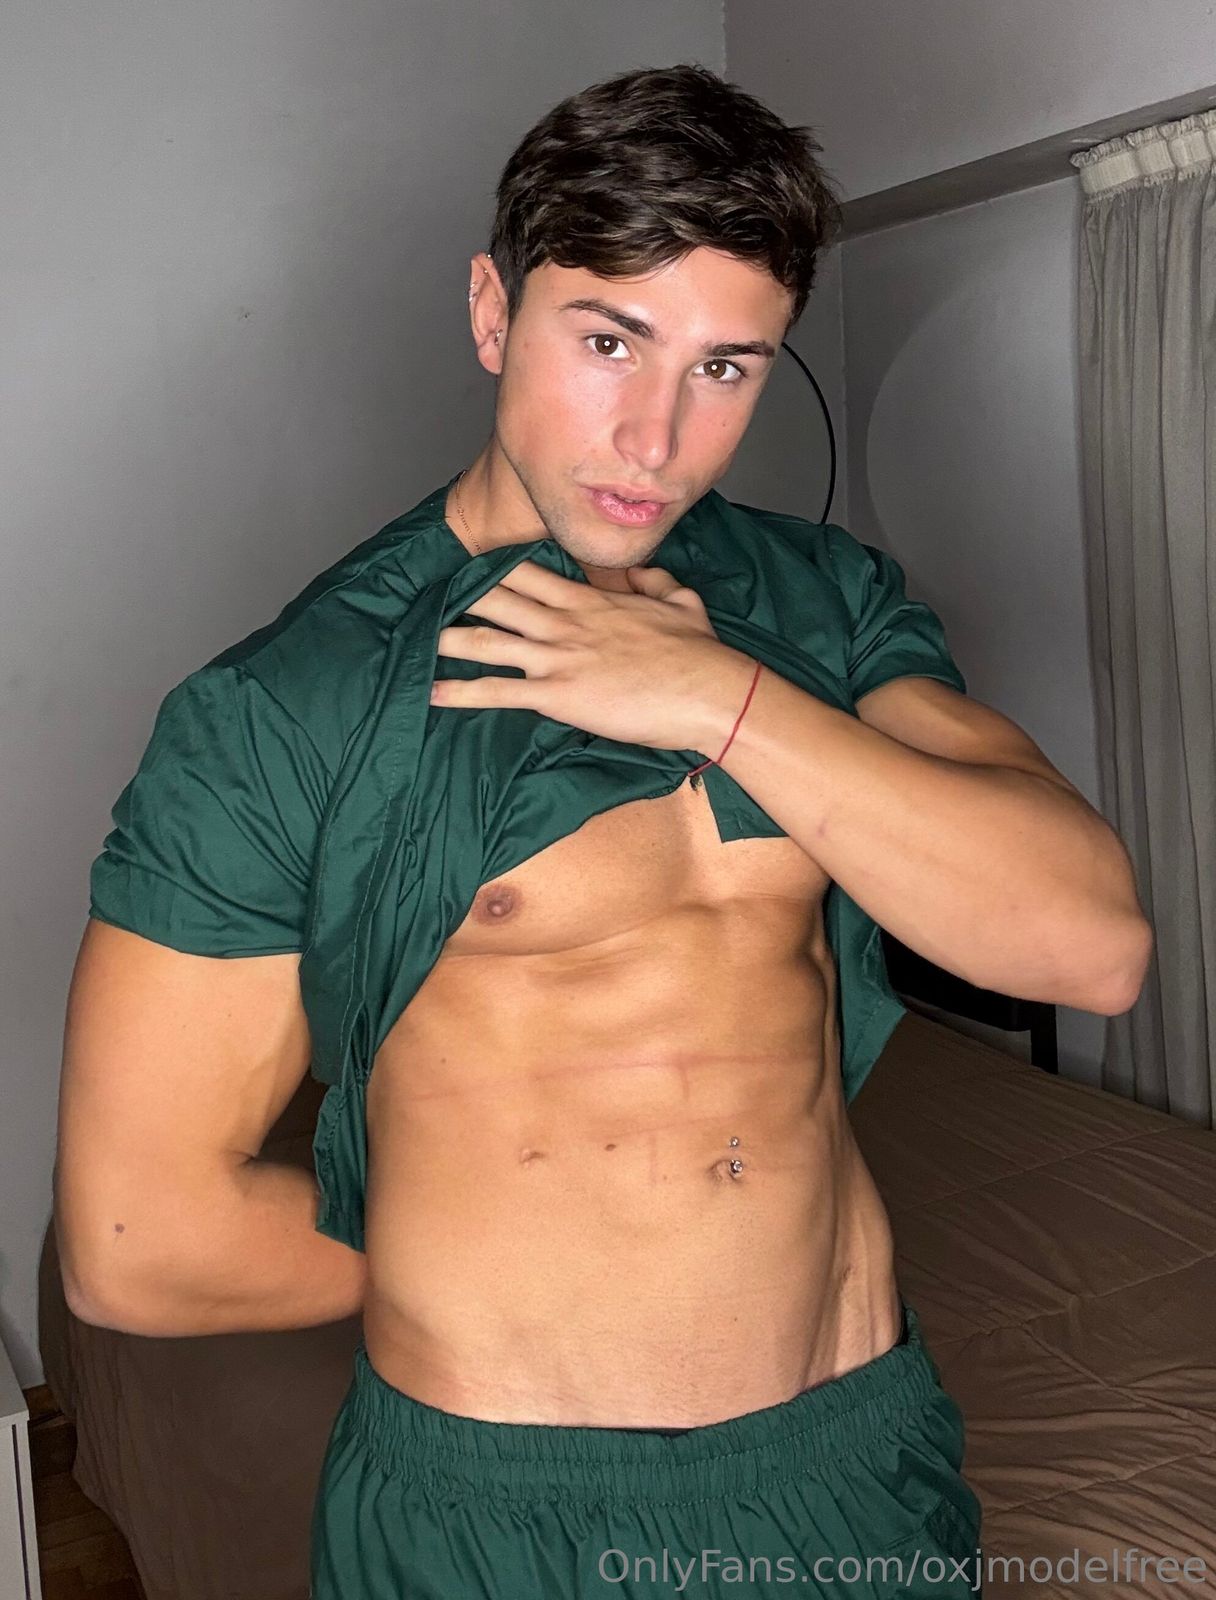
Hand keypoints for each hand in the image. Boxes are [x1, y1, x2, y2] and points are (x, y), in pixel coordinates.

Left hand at [428, 559, 755, 752]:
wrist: (708, 691)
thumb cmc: (700, 653)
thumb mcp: (681, 601)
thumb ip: (654, 582)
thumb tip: (640, 574)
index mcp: (591, 600)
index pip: (531, 574)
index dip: (495, 569)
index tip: (469, 565)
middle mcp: (566, 622)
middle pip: (498, 599)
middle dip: (460, 596)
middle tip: (427, 595)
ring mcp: (558, 657)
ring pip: (487, 640)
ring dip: (448, 638)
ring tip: (416, 637)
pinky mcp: (557, 694)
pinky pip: (497, 692)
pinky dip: (460, 692)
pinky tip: (431, 691)